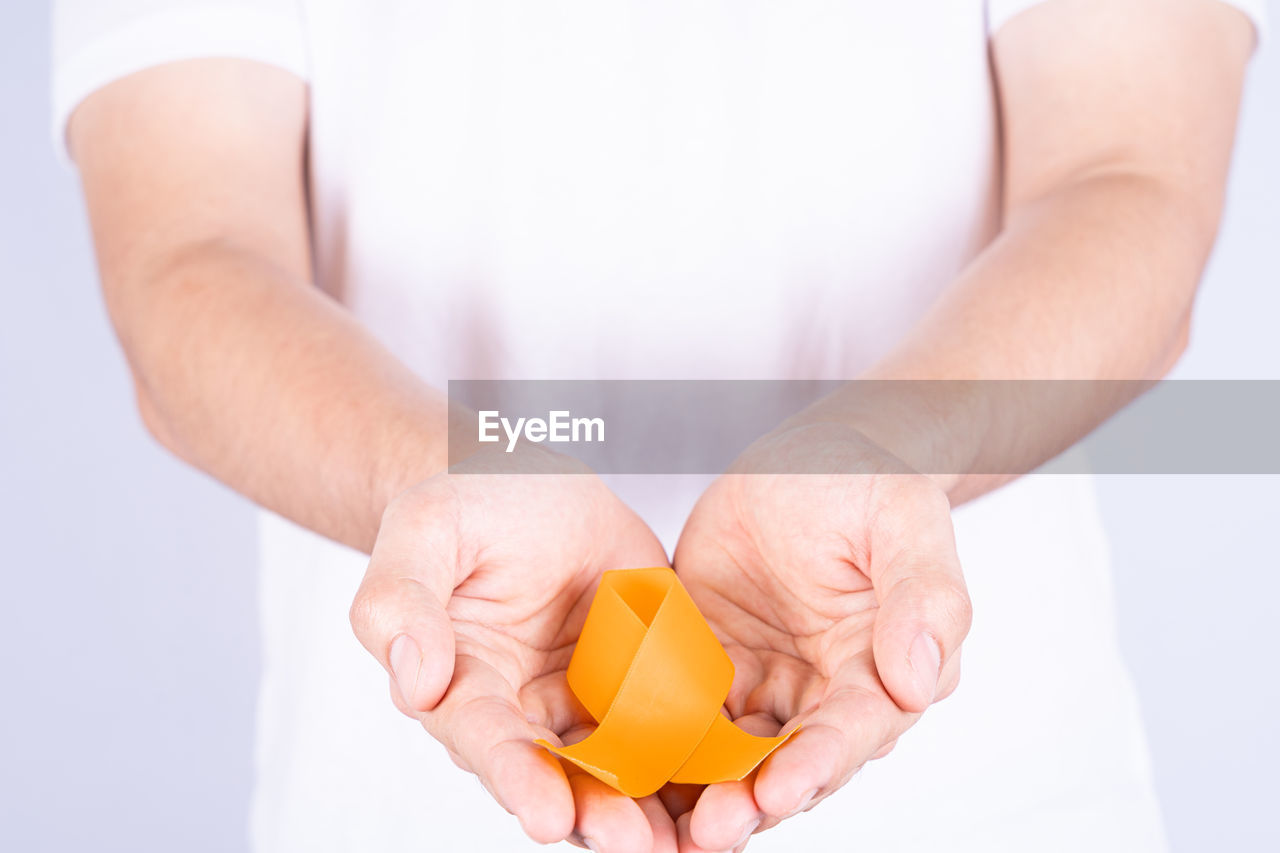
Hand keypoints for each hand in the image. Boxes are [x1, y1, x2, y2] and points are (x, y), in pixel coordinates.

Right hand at [349, 447, 677, 851]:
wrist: (535, 481)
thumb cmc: (468, 506)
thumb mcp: (426, 531)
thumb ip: (402, 603)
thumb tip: (414, 682)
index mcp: (467, 686)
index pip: (489, 742)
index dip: (518, 779)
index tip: (548, 816)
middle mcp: (528, 713)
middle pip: (562, 777)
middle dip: (599, 815)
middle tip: (636, 846)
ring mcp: (590, 702)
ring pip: (623, 770)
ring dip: (654, 810)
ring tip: (691, 843)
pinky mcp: (646, 680)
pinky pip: (676, 725)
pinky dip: (701, 761)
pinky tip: (737, 785)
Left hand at [670, 424, 971, 850]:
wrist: (803, 456)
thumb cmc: (865, 482)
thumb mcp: (904, 521)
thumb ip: (924, 598)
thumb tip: (920, 683)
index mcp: (875, 671)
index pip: (849, 730)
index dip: (817, 764)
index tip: (781, 790)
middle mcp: (816, 693)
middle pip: (784, 762)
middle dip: (751, 800)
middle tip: (711, 830)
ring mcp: (757, 682)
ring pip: (727, 753)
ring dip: (699, 790)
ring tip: (663, 826)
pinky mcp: (703, 663)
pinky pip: (674, 708)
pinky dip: (652, 740)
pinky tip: (618, 764)